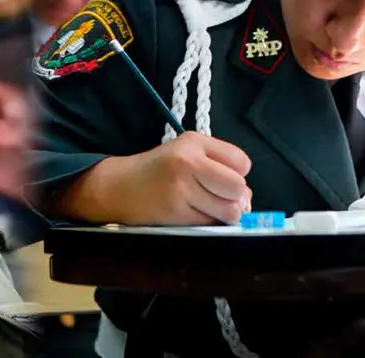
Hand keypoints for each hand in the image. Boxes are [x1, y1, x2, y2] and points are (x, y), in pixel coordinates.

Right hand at [114, 131, 252, 225]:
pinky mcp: (176, 212)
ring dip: (223, 214)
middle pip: (238, 187)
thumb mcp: (186, 153)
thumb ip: (219, 167)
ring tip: (204, 207)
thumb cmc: (156, 170)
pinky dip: (208, 223)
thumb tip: (248, 198)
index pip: (242, 162)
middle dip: (234, 198)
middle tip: (216, 197)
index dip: (238, 174)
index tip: (220, 178)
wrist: (117, 186)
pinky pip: (210, 224)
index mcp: (194, 141)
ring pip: (229, 210)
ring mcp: (182, 188)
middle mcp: (189, 161)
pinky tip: (192, 214)